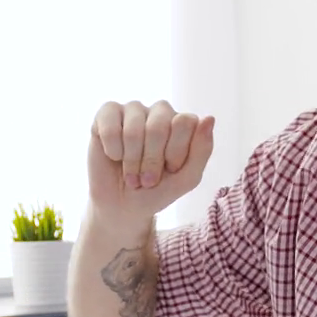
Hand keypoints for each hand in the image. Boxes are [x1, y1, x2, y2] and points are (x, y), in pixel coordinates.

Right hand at [87, 101, 215, 224]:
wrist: (122, 206)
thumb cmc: (157, 191)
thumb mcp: (186, 179)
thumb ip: (202, 150)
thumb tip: (209, 118)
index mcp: (183, 122)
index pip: (185, 122)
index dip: (175, 152)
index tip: (170, 170)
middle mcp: (160, 111)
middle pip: (159, 126)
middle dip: (152, 160)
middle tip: (147, 179)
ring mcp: (133, 110)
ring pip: (134, 128)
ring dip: (132, 160)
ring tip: (131, 175)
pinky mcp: (107, 114)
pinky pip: (110, 123)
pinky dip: (113, 148)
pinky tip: (114, 156)